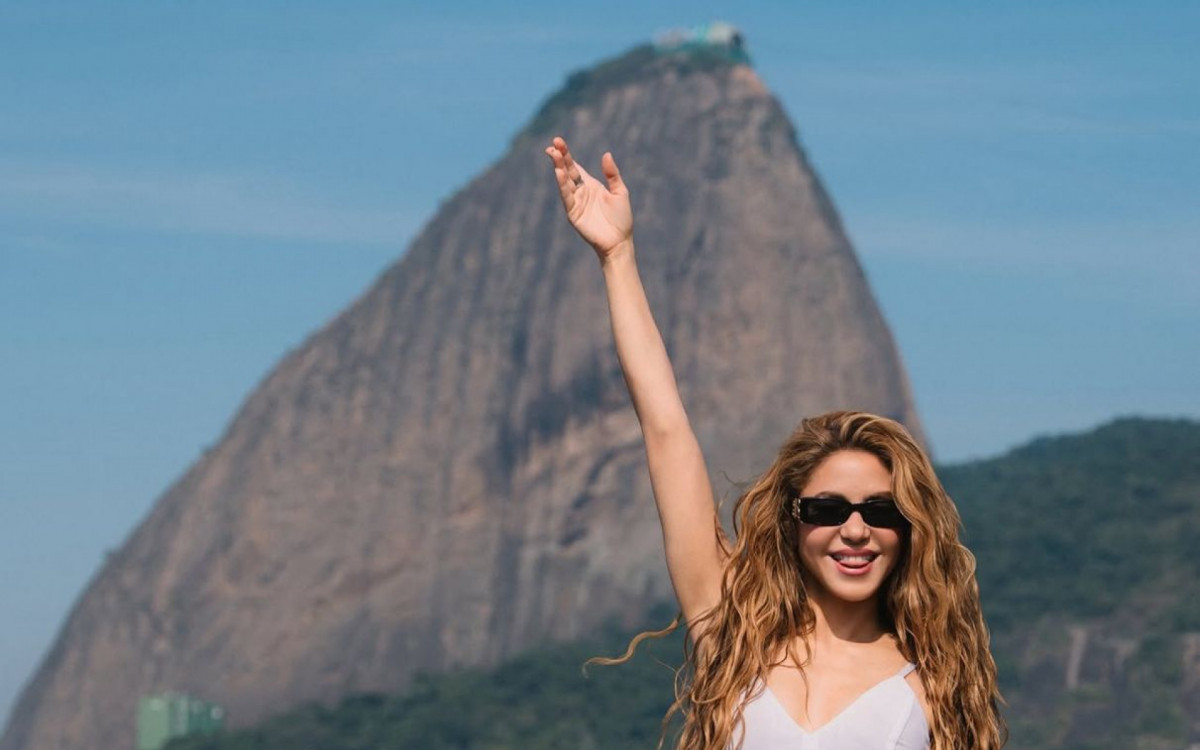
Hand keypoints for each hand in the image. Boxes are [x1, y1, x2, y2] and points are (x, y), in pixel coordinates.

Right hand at [545, 136, 632, 259]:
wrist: (619, 241)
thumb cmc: (621, 218)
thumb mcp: (620, 192)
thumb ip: (612, 174)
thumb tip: (606, 154)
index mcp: (591, 185)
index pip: (575, 166)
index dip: (566, 155)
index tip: (558, 141)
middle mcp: (580, 191)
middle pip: (567, 171)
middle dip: (559, 157)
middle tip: (553, 143)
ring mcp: (575, 202)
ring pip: (565, 182)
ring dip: (558, 168)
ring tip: (553, 154)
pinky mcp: (573, 213)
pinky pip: (567, 196)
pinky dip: (562, 185)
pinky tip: (559, 173)